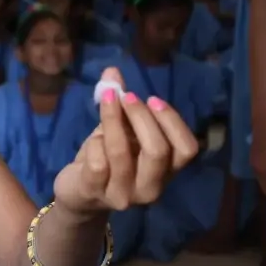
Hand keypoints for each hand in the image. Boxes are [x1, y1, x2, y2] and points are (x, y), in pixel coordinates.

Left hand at [53, 68, 199, 217]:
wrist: (77, 193)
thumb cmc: (105, 158)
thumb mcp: (118, 130)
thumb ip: (120, 103)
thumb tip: (112, 70)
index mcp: (166, 171)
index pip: (188, 149)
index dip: (172, 121)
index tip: (152, 99)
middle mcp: (152, 187)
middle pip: (158, 151)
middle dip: (141, 117)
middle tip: (125, 96)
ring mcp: (123, 194)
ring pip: (122, 153)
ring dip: (112, 120)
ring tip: (106, 101)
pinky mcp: (94, 193)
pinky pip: (97, 163)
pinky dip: (94, 143)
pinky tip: (92, 139)